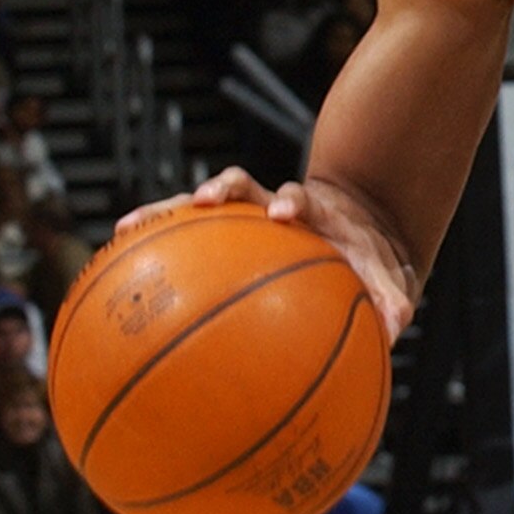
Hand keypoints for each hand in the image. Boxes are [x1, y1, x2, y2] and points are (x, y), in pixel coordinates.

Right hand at [121, 169, 418, 341]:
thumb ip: (389, 297)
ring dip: (167, 211)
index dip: (288, 201)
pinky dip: (151, 246)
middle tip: (203, 199)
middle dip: (223, 188)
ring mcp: (242, 216)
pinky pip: (180, 238)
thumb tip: (399, 327)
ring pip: (197, 204)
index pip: (297, 197)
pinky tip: (114, 267)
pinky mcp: (220, 234)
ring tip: (127, 227)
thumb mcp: (382, 277)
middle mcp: (271, 205)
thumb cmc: (365, 261)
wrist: (350, 233)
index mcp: (312, 212)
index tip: (280, 212)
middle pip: (242, 185)